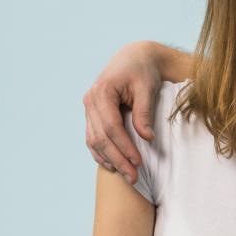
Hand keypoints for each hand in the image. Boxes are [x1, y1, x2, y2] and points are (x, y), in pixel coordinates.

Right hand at [84, 41, 164, 183]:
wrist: (134, 58)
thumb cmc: (143, 72)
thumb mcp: (147, 88)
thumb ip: (144, 112)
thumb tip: (147, 138)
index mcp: (102, 92)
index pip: (111, 127)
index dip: (124, 146)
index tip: (138, 162)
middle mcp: (90, 101)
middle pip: (101, 137)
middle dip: (117, 159)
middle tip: (133, 177)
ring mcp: (89, 108)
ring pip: (94, 140)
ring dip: (108, 159)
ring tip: (125, 175)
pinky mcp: (92, 114)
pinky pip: (92, 137)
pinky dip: (100, 152)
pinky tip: (111, 165)